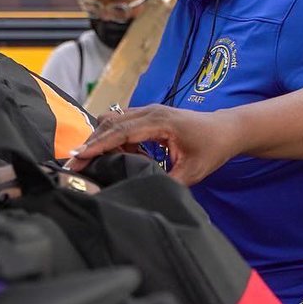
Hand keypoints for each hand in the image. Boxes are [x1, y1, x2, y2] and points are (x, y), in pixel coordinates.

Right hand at [64, 105, 237, 183]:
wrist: (226, 130)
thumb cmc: (212, 148)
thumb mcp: (192, 172)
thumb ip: (167, 182)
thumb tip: (143, 191)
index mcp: (160, 122)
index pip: (121, 132)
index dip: (98, 145)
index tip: (78, 157)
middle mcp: (151, 112)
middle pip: (110, 123)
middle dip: (91, 143)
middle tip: (76, 164)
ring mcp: (149, 112)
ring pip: (113, 121)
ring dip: (103, 140)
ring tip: (100, 164)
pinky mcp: (149, 117)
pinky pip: (123, 124)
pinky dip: (116, 139)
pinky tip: (122, 157)